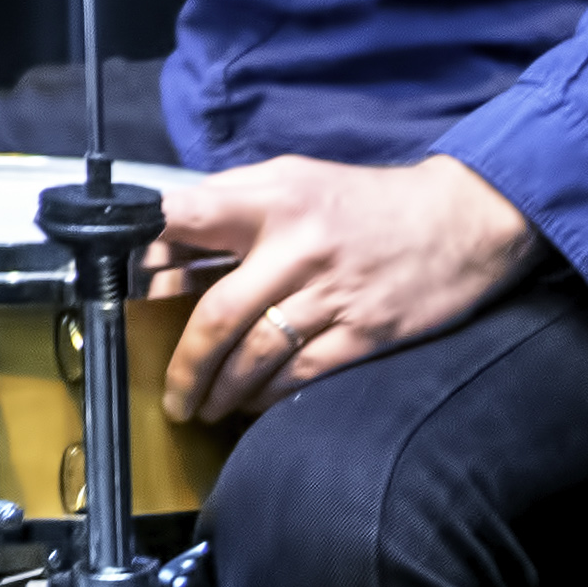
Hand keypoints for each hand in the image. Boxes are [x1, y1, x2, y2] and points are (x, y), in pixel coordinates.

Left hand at [151, 153, 539, 423]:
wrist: (463, 219)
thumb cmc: (363, 202)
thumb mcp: (291, 180)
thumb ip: (228, 206)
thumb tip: (165, 249)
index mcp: (269, 199)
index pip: (182, 221)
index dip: (143, 259)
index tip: (123, 293)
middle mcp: (297, 247)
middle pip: (215, 315)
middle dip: (182, 364)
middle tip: (168, 391)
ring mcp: (333, 294)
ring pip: (255, 355)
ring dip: (220, 390)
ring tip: (202, 406)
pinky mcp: (367, 332)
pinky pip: (302, 375)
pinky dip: (269, 396)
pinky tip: (252, 404)